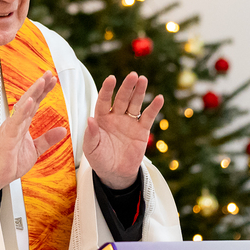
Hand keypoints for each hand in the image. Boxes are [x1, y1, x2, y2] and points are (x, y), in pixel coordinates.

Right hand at [0, 72, 67, 191]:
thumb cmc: (11, 162)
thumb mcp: (35, 150)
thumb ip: (48, 139)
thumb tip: (63, 130)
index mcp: (22, 124)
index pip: (34, 104)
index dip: (43, 91)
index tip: (52, 80)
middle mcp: (16, 122)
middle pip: (29, 100)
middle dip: (39, 86)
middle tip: (50, 74)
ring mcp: (11, 128)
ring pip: (23, 106)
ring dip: (33, 93)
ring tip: (42, 81)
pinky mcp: (8, 136)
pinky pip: (16, 121)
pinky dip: (23, 110)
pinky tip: (31, 100)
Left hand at [84, 73, 163, 189]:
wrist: (115, 174)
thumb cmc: (100, 159)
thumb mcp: (91, 149)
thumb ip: (91, 135)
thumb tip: (90, 119)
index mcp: (101, 118)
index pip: (103, 100)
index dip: (107, 90)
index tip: (111, 78)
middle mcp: (115, 116)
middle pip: (121, 98)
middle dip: (127, 87)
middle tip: (133, 75)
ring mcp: (129, 122)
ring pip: (134, 104)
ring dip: (139, 92)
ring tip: (143, 79)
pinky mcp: (141, 131)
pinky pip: (148, 117)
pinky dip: (154, 108)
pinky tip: (159, 98)